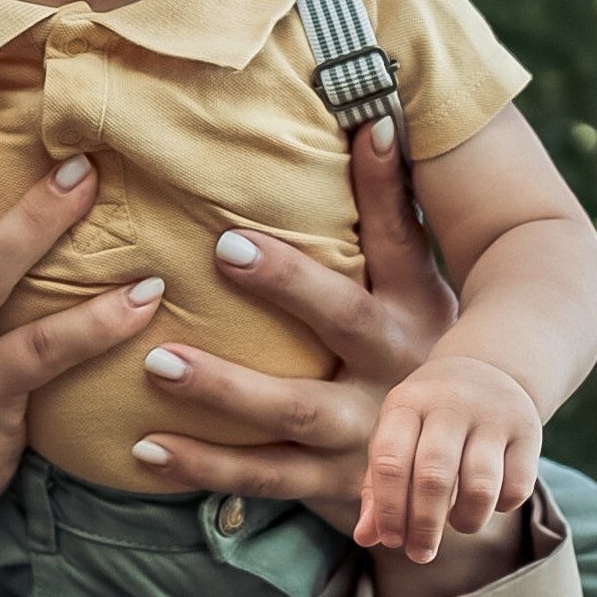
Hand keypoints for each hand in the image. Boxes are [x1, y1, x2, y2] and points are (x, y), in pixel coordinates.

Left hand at [127, 118, 456, 524]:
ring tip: (157, 361)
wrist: (451, 482)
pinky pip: (261, 476)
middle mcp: (397, 366)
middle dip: (288, 284)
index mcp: (416, 306)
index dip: (384, 185)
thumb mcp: (417, 291)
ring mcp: (366, 431)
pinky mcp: (332, 485)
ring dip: (224, 387)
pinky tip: (144, 448)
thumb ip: (387, 215)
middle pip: (343, 319)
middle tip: (223, 246)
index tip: (366, 126)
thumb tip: (369, 112)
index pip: (400, 236)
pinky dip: (202, 466)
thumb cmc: (416, 355)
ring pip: (292, 409)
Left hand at [355, 353, 542, 562]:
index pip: (390, 462)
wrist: (487, 369)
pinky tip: (488, 504)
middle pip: (433, 477)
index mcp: (406, 403)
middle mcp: (450, 404)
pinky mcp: (529, 430)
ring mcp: (493, 415)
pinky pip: (518, 487)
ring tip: (457, 524)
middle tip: (420, 553)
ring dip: (466, 520)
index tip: (392, 540)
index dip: (389, 509)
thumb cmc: (426, 419)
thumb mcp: (396, 437)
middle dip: (424, 526)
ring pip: (480, 486)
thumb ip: (377, 486)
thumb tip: (366, 537)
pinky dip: (501, 508)